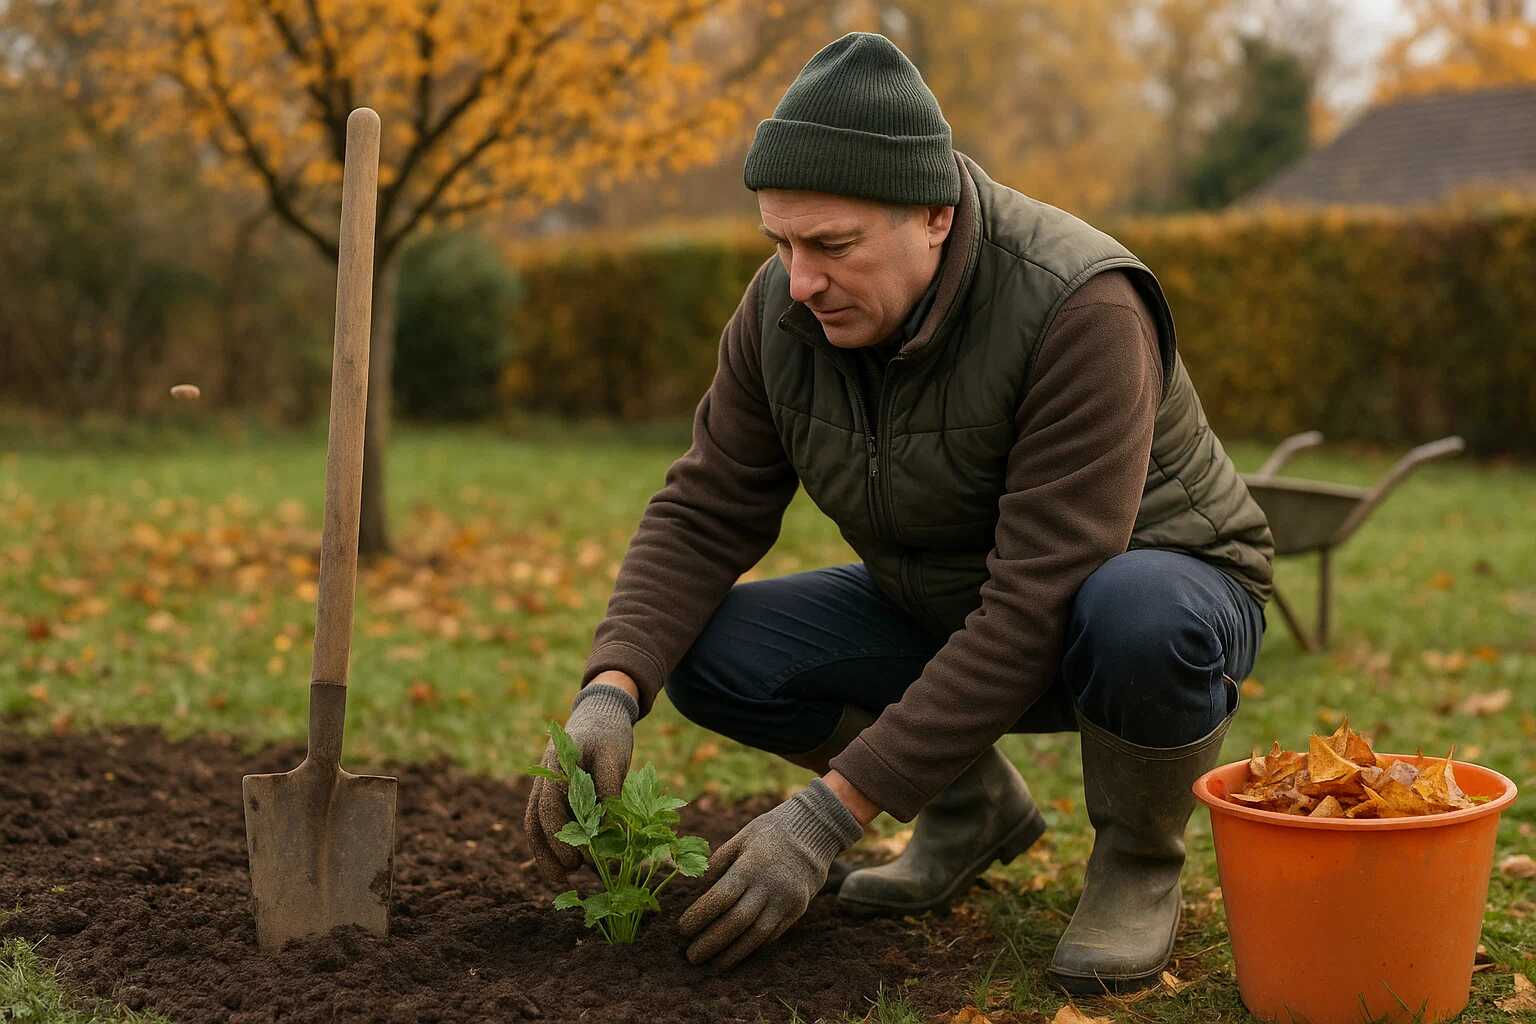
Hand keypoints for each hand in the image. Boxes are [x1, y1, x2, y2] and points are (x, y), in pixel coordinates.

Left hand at [524, 681, 638, 885]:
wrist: (606, 708)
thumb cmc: (592, 758)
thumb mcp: (579, 785)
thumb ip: (577, 816)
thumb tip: (588, 865)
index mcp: (542, 780)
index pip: (533, 821)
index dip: (542, 854)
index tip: (559, 880)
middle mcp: (553, 768)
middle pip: (546, 810)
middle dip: (558, 845)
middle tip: (574, 868)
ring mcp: (578, 756)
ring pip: (573, 798)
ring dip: (585, 833)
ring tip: (598, 856)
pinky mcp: (605, 749)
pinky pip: (606, 784)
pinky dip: (611, 810)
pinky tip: (619, 828)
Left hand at [677, 778, 864, 970]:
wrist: (815, 832)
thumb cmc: (771, 832)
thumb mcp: (743, 836)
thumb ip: (719, 861)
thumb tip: (698, 887)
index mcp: (751, 866)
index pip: (721, 897)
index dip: (699, 916)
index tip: (681, 929)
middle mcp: (770, 886)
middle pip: (737, 921)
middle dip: (711, 942)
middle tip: (691, 956)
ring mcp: (786, 900)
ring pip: (757, 935)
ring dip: (733, 953)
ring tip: (714, 965)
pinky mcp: (798, 910)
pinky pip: (773, 934)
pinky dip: (753, 946)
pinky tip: (737, 953)